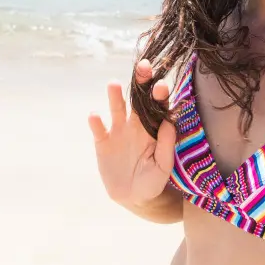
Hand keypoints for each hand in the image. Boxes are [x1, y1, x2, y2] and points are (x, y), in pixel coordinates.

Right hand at [88, 59, 177, 207]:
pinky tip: (95, 116)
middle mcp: (136, 124)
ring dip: (115, 96)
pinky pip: (98, 129)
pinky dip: (95, 122)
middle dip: (141, 82)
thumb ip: (166, 145)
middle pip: (138, 99)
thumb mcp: (163, 166)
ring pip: (116, 108)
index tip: (161, 86)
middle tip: (143, 67)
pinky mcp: (102, 142)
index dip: (159, 95)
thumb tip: (169, 122)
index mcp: (154, 128)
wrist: (133, 197)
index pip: (158, 106)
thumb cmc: (153, 180)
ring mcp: (118, 131)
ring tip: (114, 84)